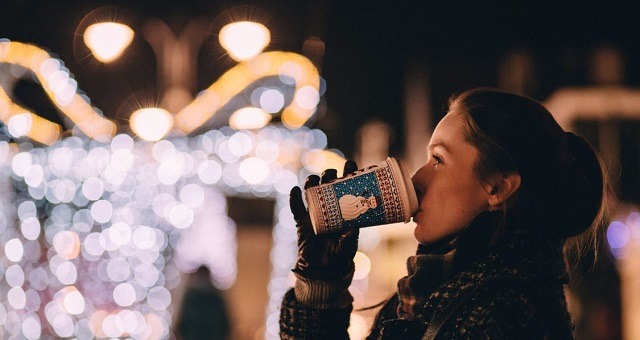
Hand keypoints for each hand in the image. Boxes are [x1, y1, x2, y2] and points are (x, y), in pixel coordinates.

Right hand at [290, 160, 359, 279]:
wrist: (323, 270)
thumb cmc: (339, 256)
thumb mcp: (347, 247)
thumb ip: (349, 237)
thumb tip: (353, 226)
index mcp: (343, 211)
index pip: (346, 189)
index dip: (348, 175)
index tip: (350, 164)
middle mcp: (329, 209)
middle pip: (328, 186)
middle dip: (329, 176)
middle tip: (332, 174)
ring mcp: (314, 214)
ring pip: (312, 193)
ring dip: (312, 183)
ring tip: (313, 179)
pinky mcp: (302, 223)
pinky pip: (296, 209)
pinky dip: (294, 199)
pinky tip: (295, 190)